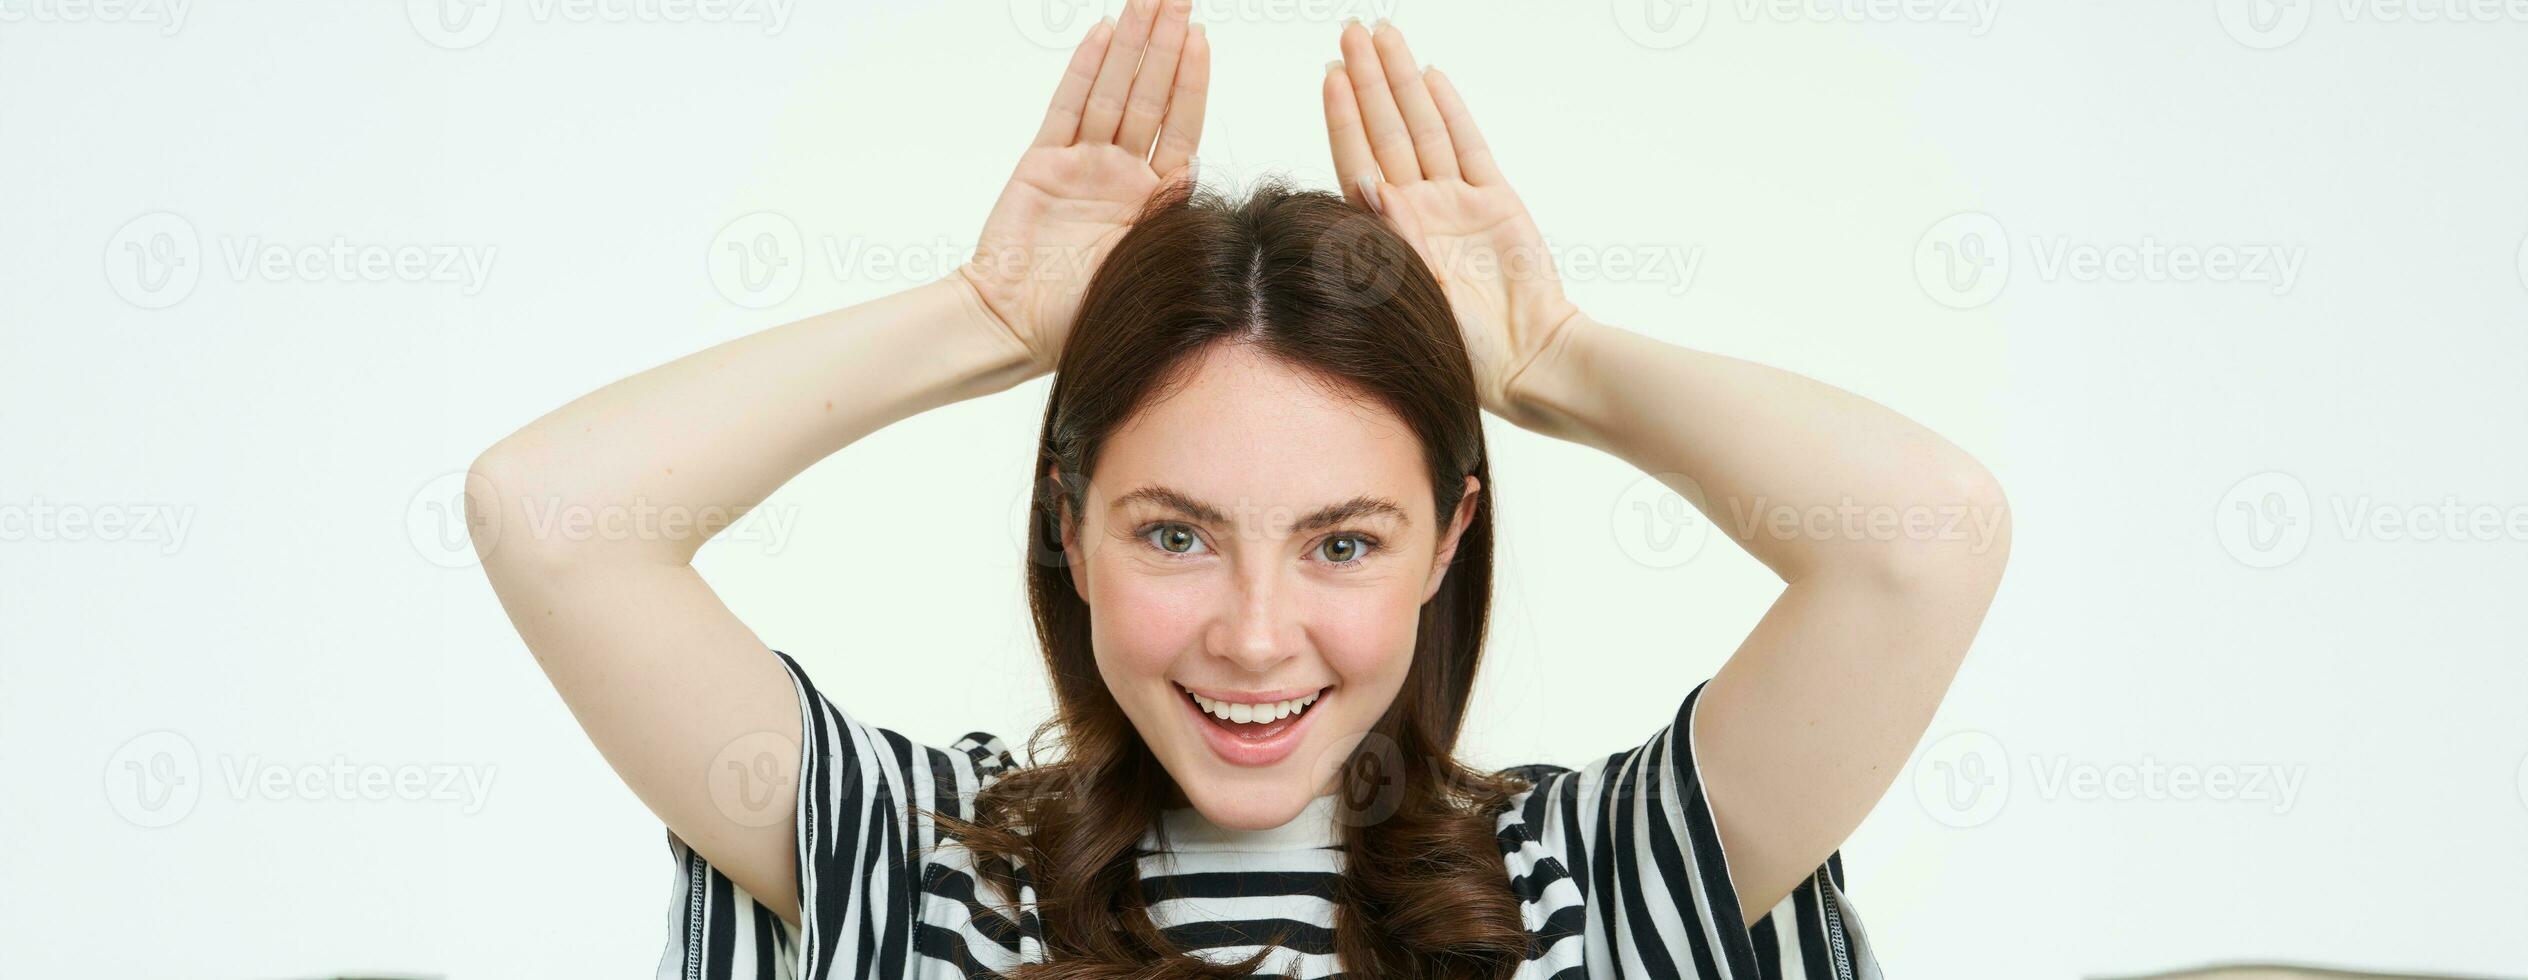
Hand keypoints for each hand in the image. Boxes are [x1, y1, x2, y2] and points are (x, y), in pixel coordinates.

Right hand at [956, 0, 1209, 375]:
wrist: (1015, 325)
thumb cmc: (1082, 312)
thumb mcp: (1150, 265)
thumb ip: (1173, 221)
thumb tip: (1210, 192)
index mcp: (1153, 200)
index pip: (1180, 127)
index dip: (1190, 82)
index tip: (1201, 39)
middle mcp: (1120, 175)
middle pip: (1148, 97)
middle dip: (1164, 45)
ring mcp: (1082, 165)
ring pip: (1111, 92)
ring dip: (1129, 45)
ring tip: (1145, 0)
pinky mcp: (1042, 163)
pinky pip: (1067, 108)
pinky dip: (1084, 71)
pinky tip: (1100, 34)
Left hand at [1322, 20, 1583, 421]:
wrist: (1525, 359)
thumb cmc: (1462, 346)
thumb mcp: (1409, 295)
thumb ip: (1387, 238)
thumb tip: (1363, 184)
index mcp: (1388, 234)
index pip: (1357, 159)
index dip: (1343, 115)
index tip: (1330, 74)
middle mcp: (1418, 210)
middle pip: (1385, 130)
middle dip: (1368, 79)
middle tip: (1350, 31)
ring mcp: (1456, 202)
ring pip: (1423, 127)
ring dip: (1402, 81)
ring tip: (1384, 35)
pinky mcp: (1496, 202)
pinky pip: (1468, 145)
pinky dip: (1450, 109)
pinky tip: (1432, 76)